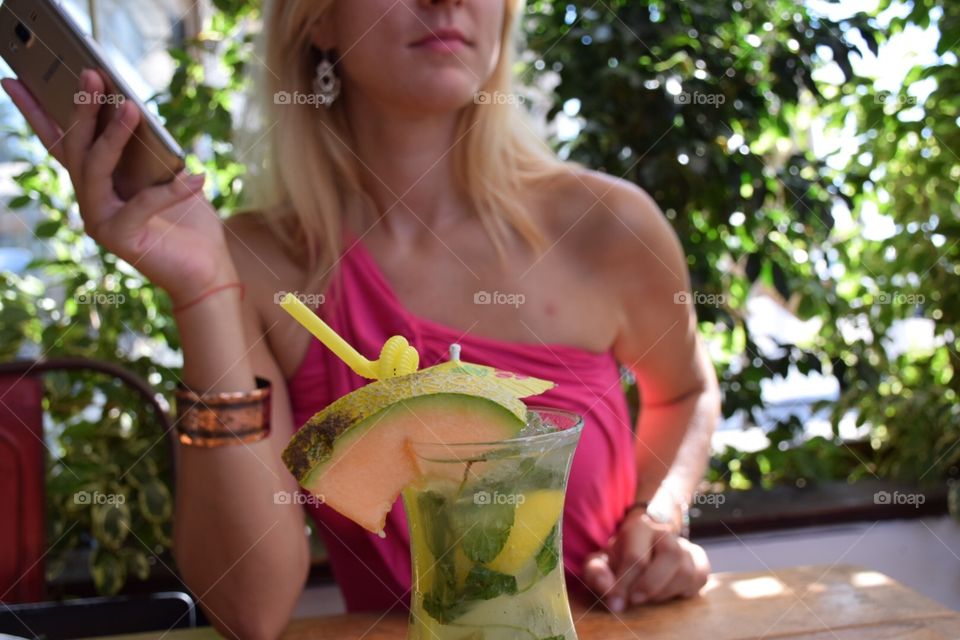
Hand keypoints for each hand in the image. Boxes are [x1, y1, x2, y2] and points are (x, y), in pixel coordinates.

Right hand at [1, 69, 234, 304]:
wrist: (206, 270)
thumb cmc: (189, 221)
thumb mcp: (169, 176)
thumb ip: (151, 149)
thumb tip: (139, 113)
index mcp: (98, 184)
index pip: (62, 143)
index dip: (36, 113)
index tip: (14, 80)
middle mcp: (91, 201)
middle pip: (77, 148)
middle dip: (82, 108)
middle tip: (91, 73)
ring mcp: (101, 220)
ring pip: (96, 168)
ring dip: (114, 135)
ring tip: (132, 106)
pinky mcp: (121, 237)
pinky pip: (144, 203)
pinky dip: (173, 189)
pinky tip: (197, 176)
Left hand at [583, 509, 709, 611]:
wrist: (642, 548)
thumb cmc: (619, 557)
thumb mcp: (601, 561)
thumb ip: (596, 572)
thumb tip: (606, 588)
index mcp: (640, 527)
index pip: (636, 555)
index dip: (624, 584)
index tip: (616, 603)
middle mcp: (666, 533)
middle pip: (671, 554)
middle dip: (651, 584)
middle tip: (635, 600)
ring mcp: (685, 546)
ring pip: (686, 570)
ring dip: (665, 591)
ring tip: (649, 596)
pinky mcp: (699, 562)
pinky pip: (699, 579)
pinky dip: (683, 591)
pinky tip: (667, 593)